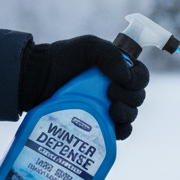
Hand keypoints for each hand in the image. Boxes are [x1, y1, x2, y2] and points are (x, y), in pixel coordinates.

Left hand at [18, 35, 150, 139]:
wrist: (36, 79)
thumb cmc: (62, 59)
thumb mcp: (88, 47)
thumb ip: (110, 54)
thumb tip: (126, 77)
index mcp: (119, 70)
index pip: (142, 77)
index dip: (138, 81)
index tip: (120, 80)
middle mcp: (117, 89)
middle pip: (138, 98)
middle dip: (129, 97)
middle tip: (109, 94)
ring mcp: (109, 108)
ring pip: (131, 115)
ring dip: (126, 113)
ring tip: (110, 111)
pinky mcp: (101, 125)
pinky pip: (121, 132)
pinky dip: (122, 131)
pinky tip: (114, 127)